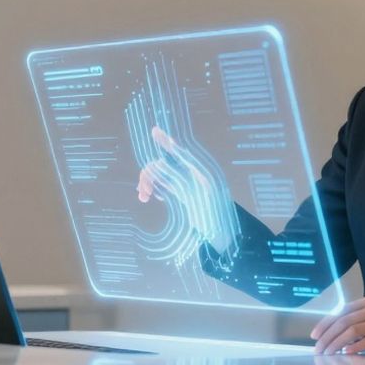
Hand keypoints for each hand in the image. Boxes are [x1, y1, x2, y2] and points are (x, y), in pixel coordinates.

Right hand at [134, 126, 232, 252]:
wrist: (221, 233)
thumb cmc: (216, 213)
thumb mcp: (203, 192)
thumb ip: (186, 175)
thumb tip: (163, 159)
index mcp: (199, 169)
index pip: (180, 150)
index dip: (167, 141)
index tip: (154, 131)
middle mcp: (191, 172)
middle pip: (163, 164)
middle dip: (150, 174)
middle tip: (143, 193)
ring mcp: (185, 182)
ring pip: (160, 174)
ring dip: (149, 182)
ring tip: (144, 197)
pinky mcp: (182, 192)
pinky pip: (163, 184)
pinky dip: (154, 188)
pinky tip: (152, 198)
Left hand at [309, 296, 364, 354]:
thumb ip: (357, 321)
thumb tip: (332, 334)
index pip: (340, 312)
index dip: (325, 324)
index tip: (315, 336)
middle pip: (344, 321)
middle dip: (328, 336)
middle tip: (319, 350)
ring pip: (354, 330)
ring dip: (338, 343)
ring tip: (329, 353)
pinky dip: (356, 346)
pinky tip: (347, 353)